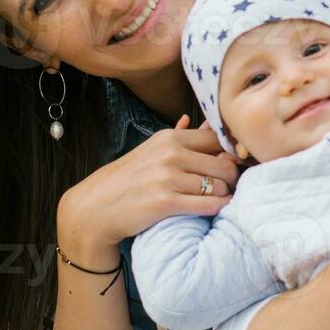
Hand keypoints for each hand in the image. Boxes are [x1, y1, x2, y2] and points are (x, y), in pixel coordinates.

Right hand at [56, 114, 239, 265]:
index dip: (230, 152)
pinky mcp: (165, 202)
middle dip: (231, 177)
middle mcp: (170, 154)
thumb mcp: (150, 150)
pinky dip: (218, 208)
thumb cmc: (127, 180)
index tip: (233, 163)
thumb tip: (193, 120)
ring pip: (218, 185)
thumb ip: (176, 137)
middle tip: (230, 185)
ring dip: (224, 194)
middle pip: (223, 163)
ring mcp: (167, 178)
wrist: (96, 207)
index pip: (216, 139)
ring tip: (221, 198)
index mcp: (169, 138)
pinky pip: (207, 205)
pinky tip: (219, 209)